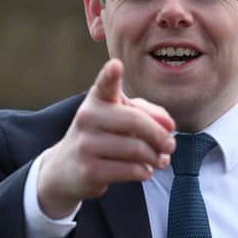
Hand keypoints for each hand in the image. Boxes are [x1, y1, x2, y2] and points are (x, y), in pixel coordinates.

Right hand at [37, 58, 175, 218]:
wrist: (67, 168)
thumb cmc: (104, 135)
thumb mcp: (121, 117)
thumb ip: (148, 113)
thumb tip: (169, 126)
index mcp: (98, 99)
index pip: (104, 84)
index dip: (110, 75)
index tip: (116, 65)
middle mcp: (88, 117)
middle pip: (135, 122)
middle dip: (160, 136)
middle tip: (171, 145)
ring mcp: (86, 144)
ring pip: (136, 149)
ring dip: (155, 157)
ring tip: (160, 160)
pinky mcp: (89, 170)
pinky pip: (131, 170)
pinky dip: (145, 171)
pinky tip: (145, 170)